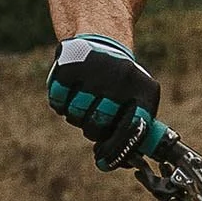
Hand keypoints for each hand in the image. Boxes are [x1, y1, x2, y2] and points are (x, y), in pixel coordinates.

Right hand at [46, 34, 162, 169]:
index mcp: (142, 89)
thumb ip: (135, 131)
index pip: (131, 130)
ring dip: (77, 116)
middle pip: (98, 128)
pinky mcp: (68, 66)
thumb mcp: (137, 99)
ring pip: (76, 117)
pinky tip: (71, 91)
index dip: (117, 150)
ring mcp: (94, 71)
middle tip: (95, 116)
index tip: (106, 160)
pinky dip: (62, 103)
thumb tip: (126, 163)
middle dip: (94, 129)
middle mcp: (120, 78)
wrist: (101, 37)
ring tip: (85, 98)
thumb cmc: (121, 82)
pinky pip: (59, 104)